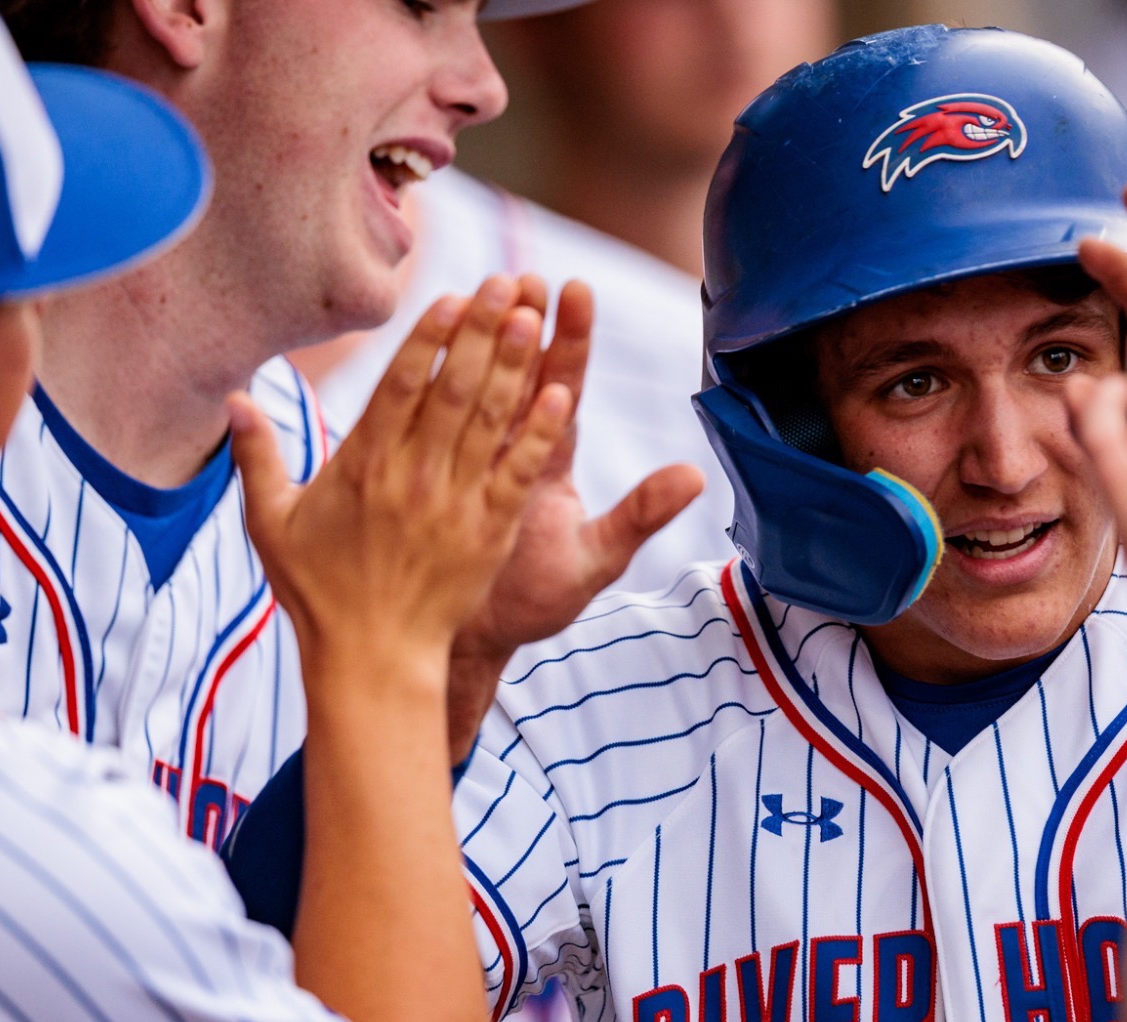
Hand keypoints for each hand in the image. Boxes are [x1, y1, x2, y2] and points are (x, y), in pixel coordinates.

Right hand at [229, 276, 573, 683]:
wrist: (371, 660)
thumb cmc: (318, 592)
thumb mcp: (272, 524)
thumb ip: (257, 457)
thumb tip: (233, 399)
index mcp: (363, 465)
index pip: (400, 386)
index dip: (429, 339)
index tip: (451, 297)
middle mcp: (412, 476)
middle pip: (452, 389)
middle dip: (481, 331)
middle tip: (505, 281)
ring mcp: (454, 503)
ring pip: (488, 421)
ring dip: (514, 366)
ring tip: (534, 316)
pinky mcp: (488, 532)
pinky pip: (517, 472)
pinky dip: (538, 433)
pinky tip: (558, 393)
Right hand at [454, 279, 704, 660]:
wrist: (471, 642)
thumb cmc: (531, 602)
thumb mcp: (594, 561)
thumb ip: (640, 515)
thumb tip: (696, 475)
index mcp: (544, 460)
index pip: (560, 385)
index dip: (568, 339)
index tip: (575, 290)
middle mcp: (508, 452)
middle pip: (516, 375)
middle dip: (520, 322)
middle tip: (522, 274)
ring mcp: (465, 464)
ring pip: (475, 391)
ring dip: (479, 341)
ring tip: (485, 289)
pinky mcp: (430, 484)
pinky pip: (431, 434)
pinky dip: (434, 396)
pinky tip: (432, 354)